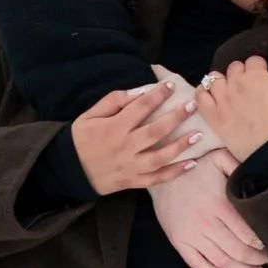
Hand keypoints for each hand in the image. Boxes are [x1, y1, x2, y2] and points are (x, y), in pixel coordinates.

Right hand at [68, 81, 203, 197]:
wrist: (69, 170)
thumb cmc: (81, 139)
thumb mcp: (90, 115)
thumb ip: (114, 101)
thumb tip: (140, 91)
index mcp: (114, 128)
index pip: (140, 108)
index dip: (157, 95)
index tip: (171, 86)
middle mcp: (125, 147)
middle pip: (156, 131)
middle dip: (176, 117)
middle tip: (192, 105)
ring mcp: (131, 166)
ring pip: (160, 157)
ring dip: (181, 146)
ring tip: (198, 134)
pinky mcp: (133, 181)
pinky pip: (157, 178)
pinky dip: (175, 172)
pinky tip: (191, 163)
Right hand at [150, 152, 267, 267]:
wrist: (163, 174)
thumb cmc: (194, 168)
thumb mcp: (219, 159)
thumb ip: (240, 167)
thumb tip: (261, 176)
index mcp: (220, 206)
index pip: (247, 234)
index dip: (262, 244)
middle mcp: (206, 224)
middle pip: (238, 251)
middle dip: (256, 260)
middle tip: (267, 261)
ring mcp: (192, 236)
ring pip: (221, 261)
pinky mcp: (180, 242)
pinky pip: (197, 264)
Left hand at [197, 46, 267, 166]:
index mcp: (256, 75)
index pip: (253, 61)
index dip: (259, 69)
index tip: (263, 79)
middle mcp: (236, 83)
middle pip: (234, 68)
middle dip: (241, 74)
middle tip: (249, 89)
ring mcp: (222, 99)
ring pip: (215, 78)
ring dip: (222, 82)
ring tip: (230, 92)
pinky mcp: (213, 115)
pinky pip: (200, 96)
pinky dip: (204, 92)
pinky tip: (211, 96)